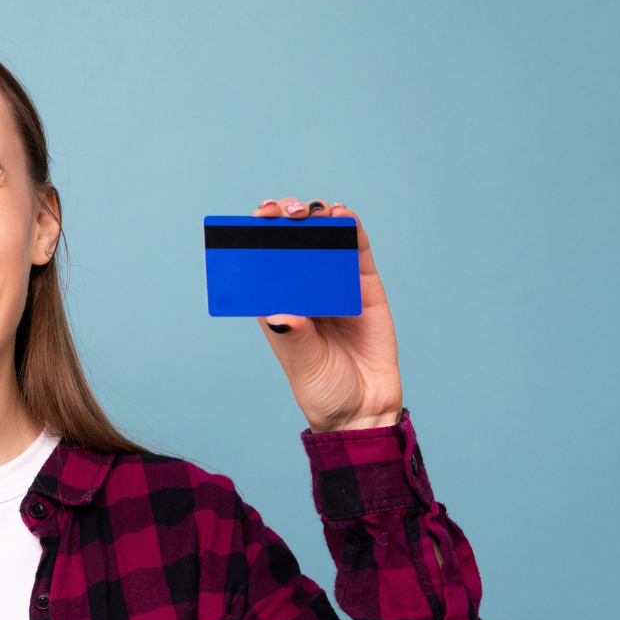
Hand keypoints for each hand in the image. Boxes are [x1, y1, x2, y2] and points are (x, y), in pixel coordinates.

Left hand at [252, 197, 403, 432]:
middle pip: (290, 242)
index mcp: (278, 304)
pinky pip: (356, 250)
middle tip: (284, 212)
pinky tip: (342, 216)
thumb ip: (296, 337)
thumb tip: (281, 314)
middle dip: (284, 219)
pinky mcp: (364, 285)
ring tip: (312, 212)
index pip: (261, 261)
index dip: (256, 235)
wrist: (363, 408)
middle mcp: (303, 289)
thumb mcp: (303, 364)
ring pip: (322, 238)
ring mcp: (334, 283)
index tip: (255, 219)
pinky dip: (350, 228)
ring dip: (315, 216)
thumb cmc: (323, 388)